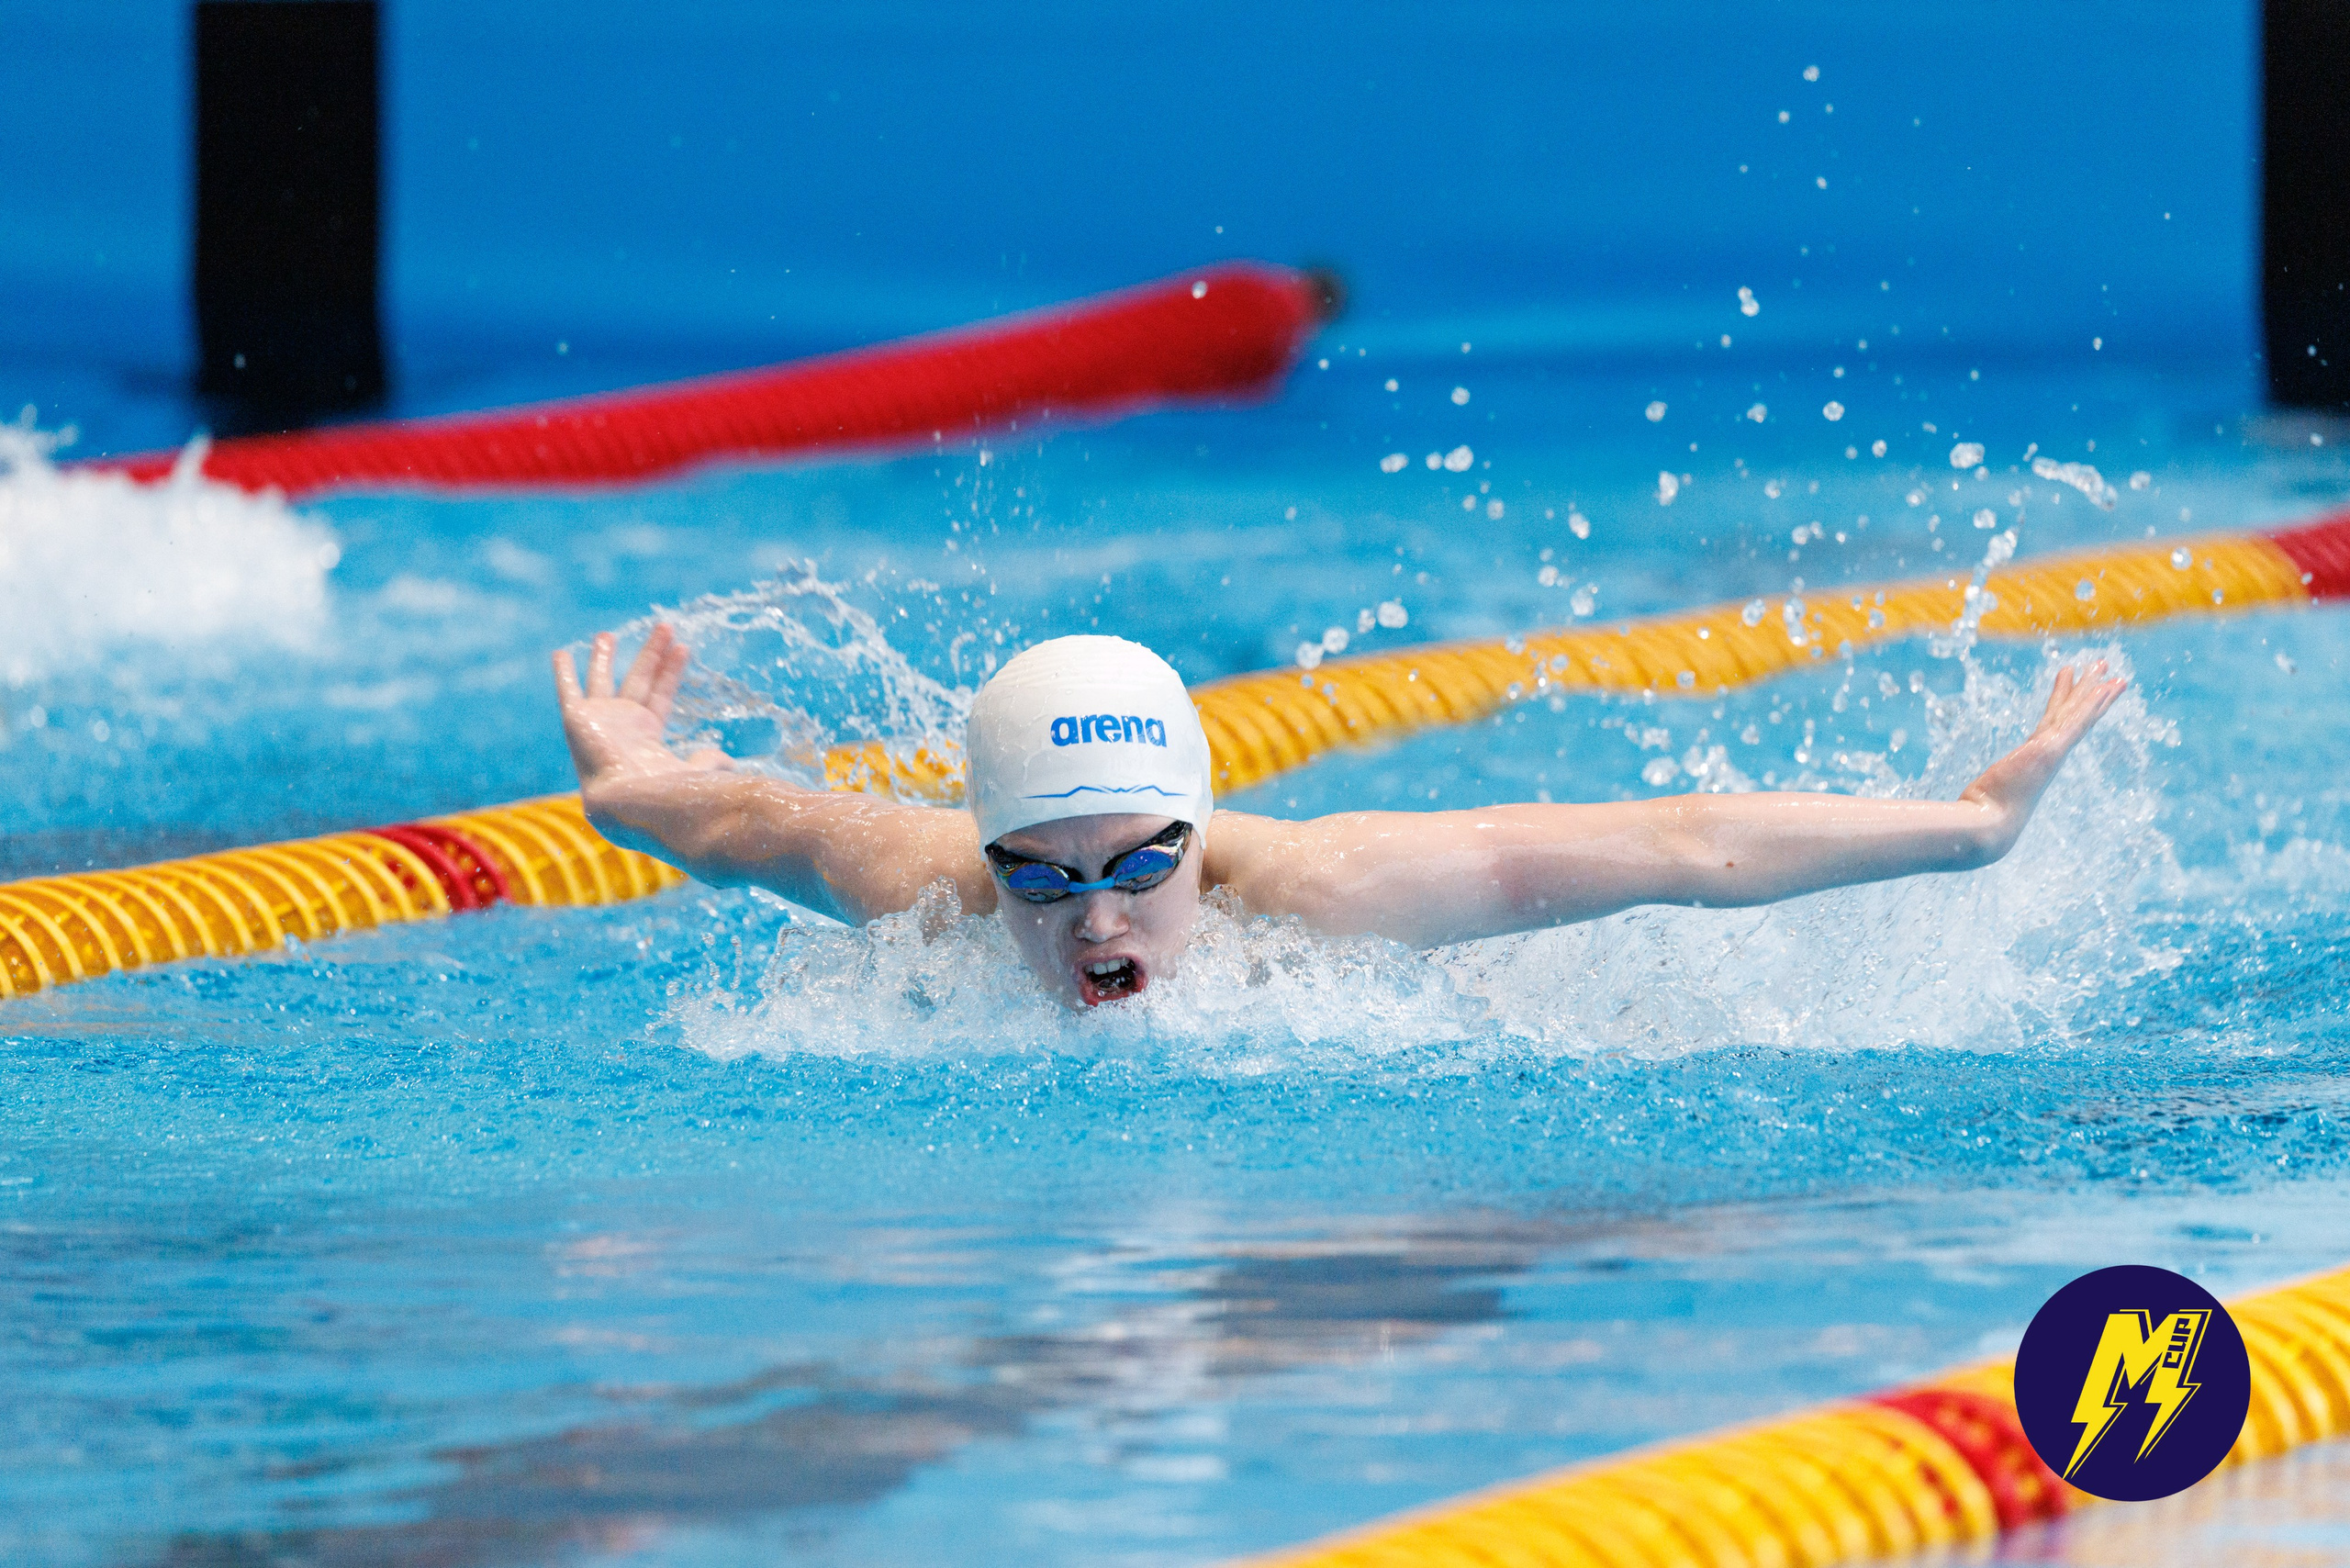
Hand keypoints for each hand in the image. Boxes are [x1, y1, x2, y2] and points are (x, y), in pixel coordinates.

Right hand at [552, 624, 727, 794]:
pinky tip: (560, 654)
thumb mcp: (694, 773)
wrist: (628, 802)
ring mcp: (599, 722)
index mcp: (647, 739)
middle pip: (638, 680)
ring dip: (605, 657)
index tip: (683, 647)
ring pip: (603, 680)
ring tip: (607, 634)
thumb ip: (708, 764)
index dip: (671, 672)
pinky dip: (563, 673)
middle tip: (664, 626)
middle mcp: (622, 727)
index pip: (661, 695)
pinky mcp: (576, 719)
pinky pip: (567, 691)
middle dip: (651, 653)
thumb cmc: (663, 792)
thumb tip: (728, 763)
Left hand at [1958, 659, 2126, 850]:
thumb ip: (1977, 798)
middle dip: (2093, 696)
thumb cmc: (1980, 818)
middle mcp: (2050, 757)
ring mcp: (2052, 753)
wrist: (1987, 828)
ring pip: (2079, 713)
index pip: (2057, 729)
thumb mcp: (1980, 800)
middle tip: (2113, 676)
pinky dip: (2090, 702)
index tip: (2085, 697)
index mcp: (2035, 763)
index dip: (2072, 711)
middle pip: (2076, 719)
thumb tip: (1961, 805)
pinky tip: (2102, 686)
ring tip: (2106, 665)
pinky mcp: (2050, 750)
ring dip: (2094, 690)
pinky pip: (2076, 720)